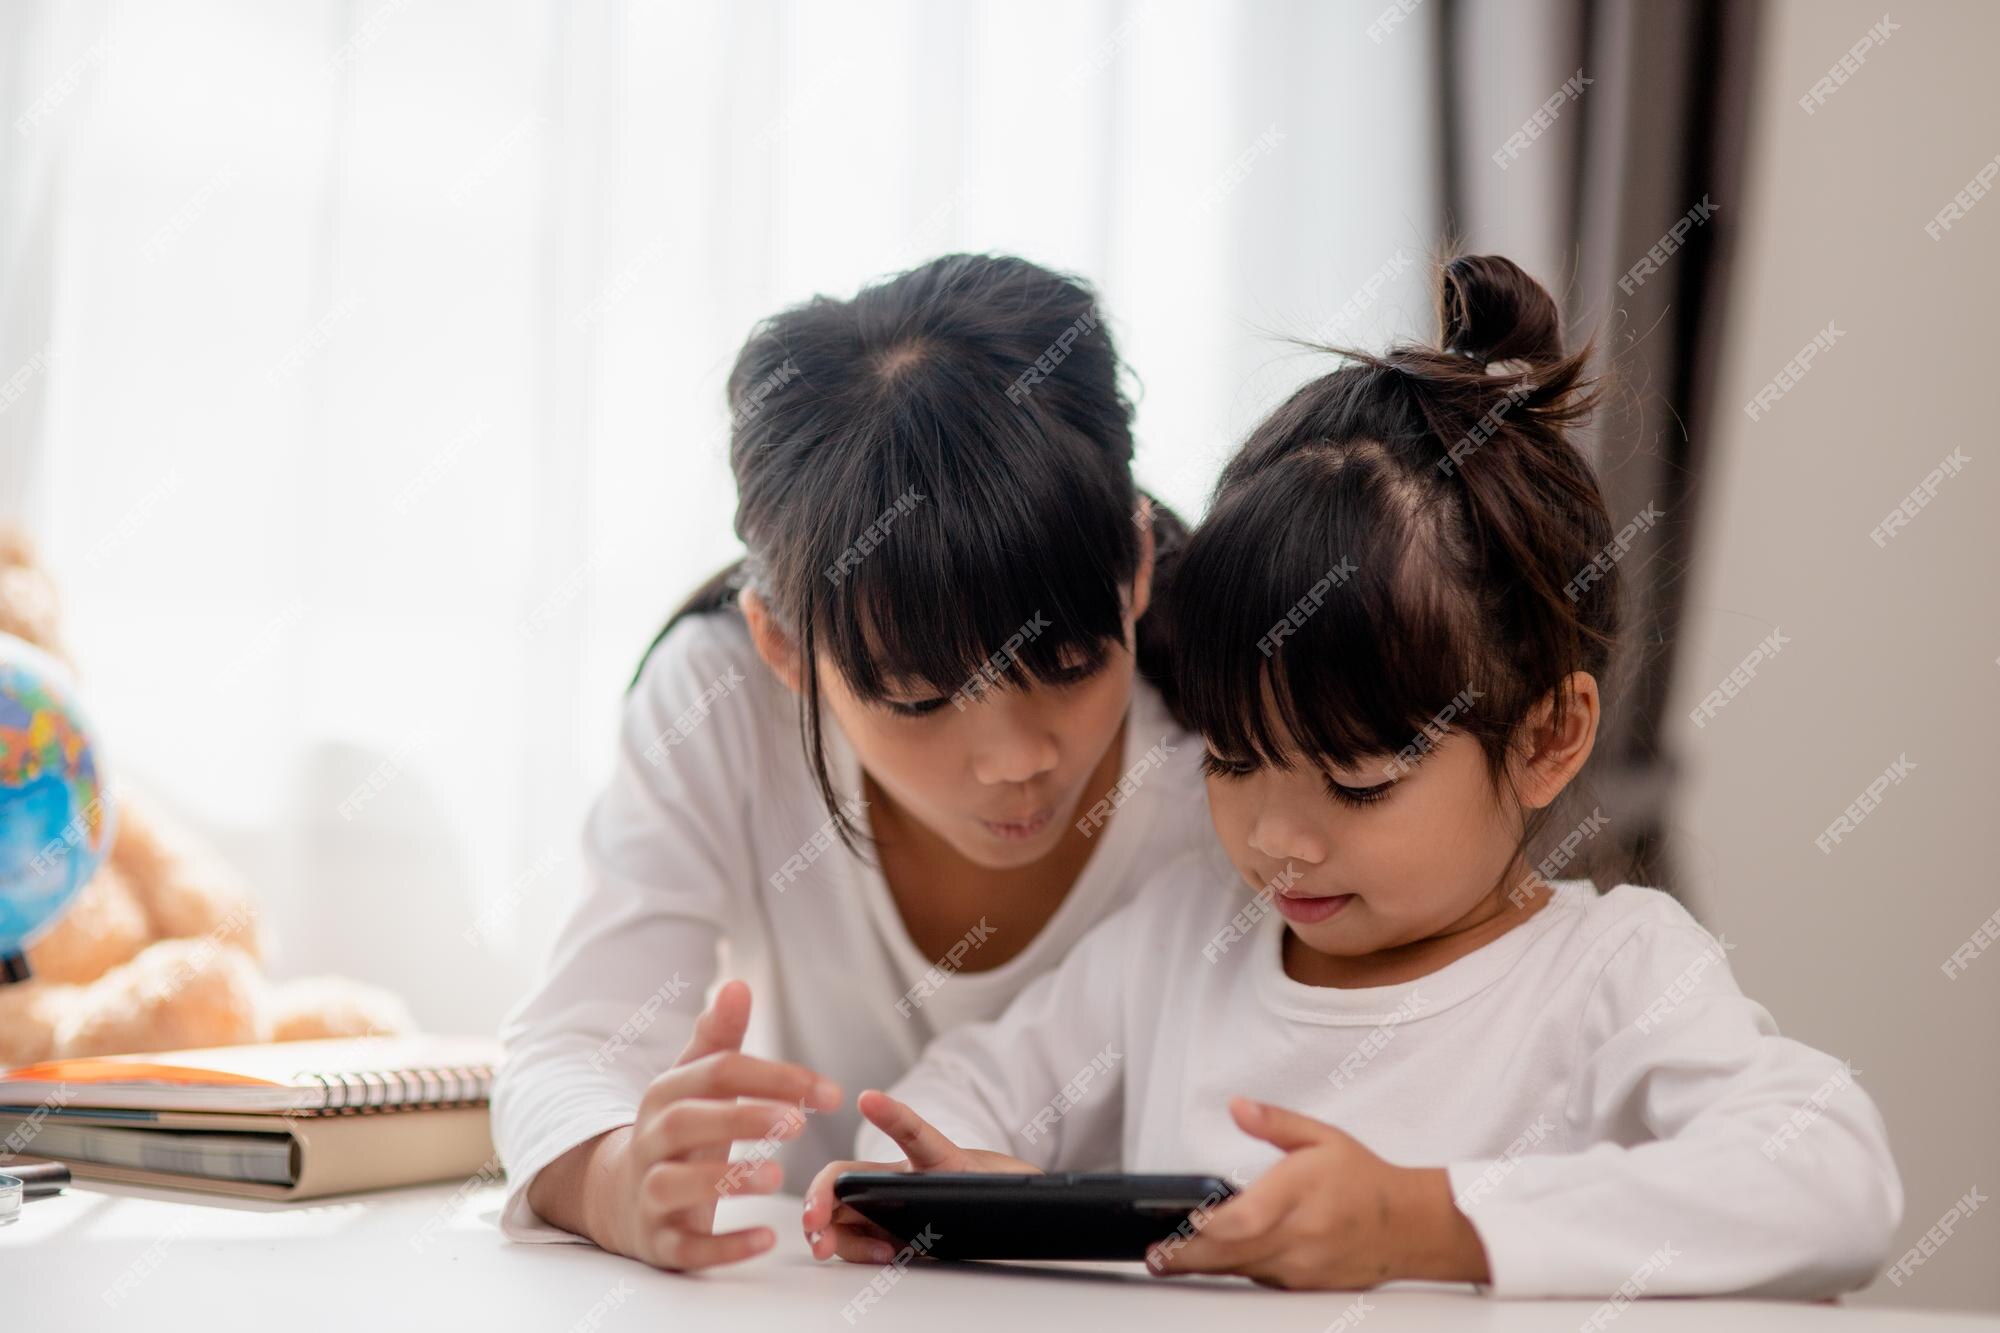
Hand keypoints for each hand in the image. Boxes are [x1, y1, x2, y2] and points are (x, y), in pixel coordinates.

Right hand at [585, 979, 842, 1270]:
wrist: (618, 1198)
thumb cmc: (678, 1134)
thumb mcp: (694, 1086)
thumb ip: (718, 1040)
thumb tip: (737, 985)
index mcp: (667, 1096)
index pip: (716, 1073)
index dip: (773, 1077)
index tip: (828, 1093)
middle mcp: (650, 1141)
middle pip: (686, 1122)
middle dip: (741, 1118)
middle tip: (797, 1124)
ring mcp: (648, 1193)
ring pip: (674, 1184)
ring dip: (726, 1180)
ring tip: (778, 1178)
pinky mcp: (657, 1241)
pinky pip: (684, 1248)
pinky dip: (722, 1246)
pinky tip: (766, 1238)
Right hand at [800, 1089, 1037, 1263]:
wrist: (1005, 1203)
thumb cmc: (1003, 1188)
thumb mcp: (1015, 1187)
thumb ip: (1022, 1187)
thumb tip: (1048, 1193)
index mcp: (939, 1159)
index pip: (916, 1133)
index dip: (894, 1115)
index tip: (869, 1099)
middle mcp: (905, 1179)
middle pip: (847, 1178)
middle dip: (820, 1197)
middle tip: (816, 1224)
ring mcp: (891, 1204)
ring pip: (843, 1212)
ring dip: (831, 1232)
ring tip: (836, 1249)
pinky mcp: (890, 1230)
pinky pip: (858, 1238)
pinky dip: (850, 1249)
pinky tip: (859, 1254)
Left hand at [1145, 1097, 1490, 1288]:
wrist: (1411, 1226)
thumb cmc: (1365, 1180)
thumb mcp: (1321, 1136)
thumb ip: (1275, 1122)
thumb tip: (1238, 1106)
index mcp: (1299, 1193)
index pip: (1244, 1220)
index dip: (1208, 1227)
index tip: (1182, 1222)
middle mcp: (1299, 1235)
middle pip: (1233, 1254)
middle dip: (1188, 1256)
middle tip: (1157, 1254)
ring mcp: (1302, 1265)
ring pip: (1243, 1270)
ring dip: (1206, 1265)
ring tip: (1170, 1259)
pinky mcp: (1305, 1284)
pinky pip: (1262, 1279)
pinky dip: (1238, 1269)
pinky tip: (1218, 1260)